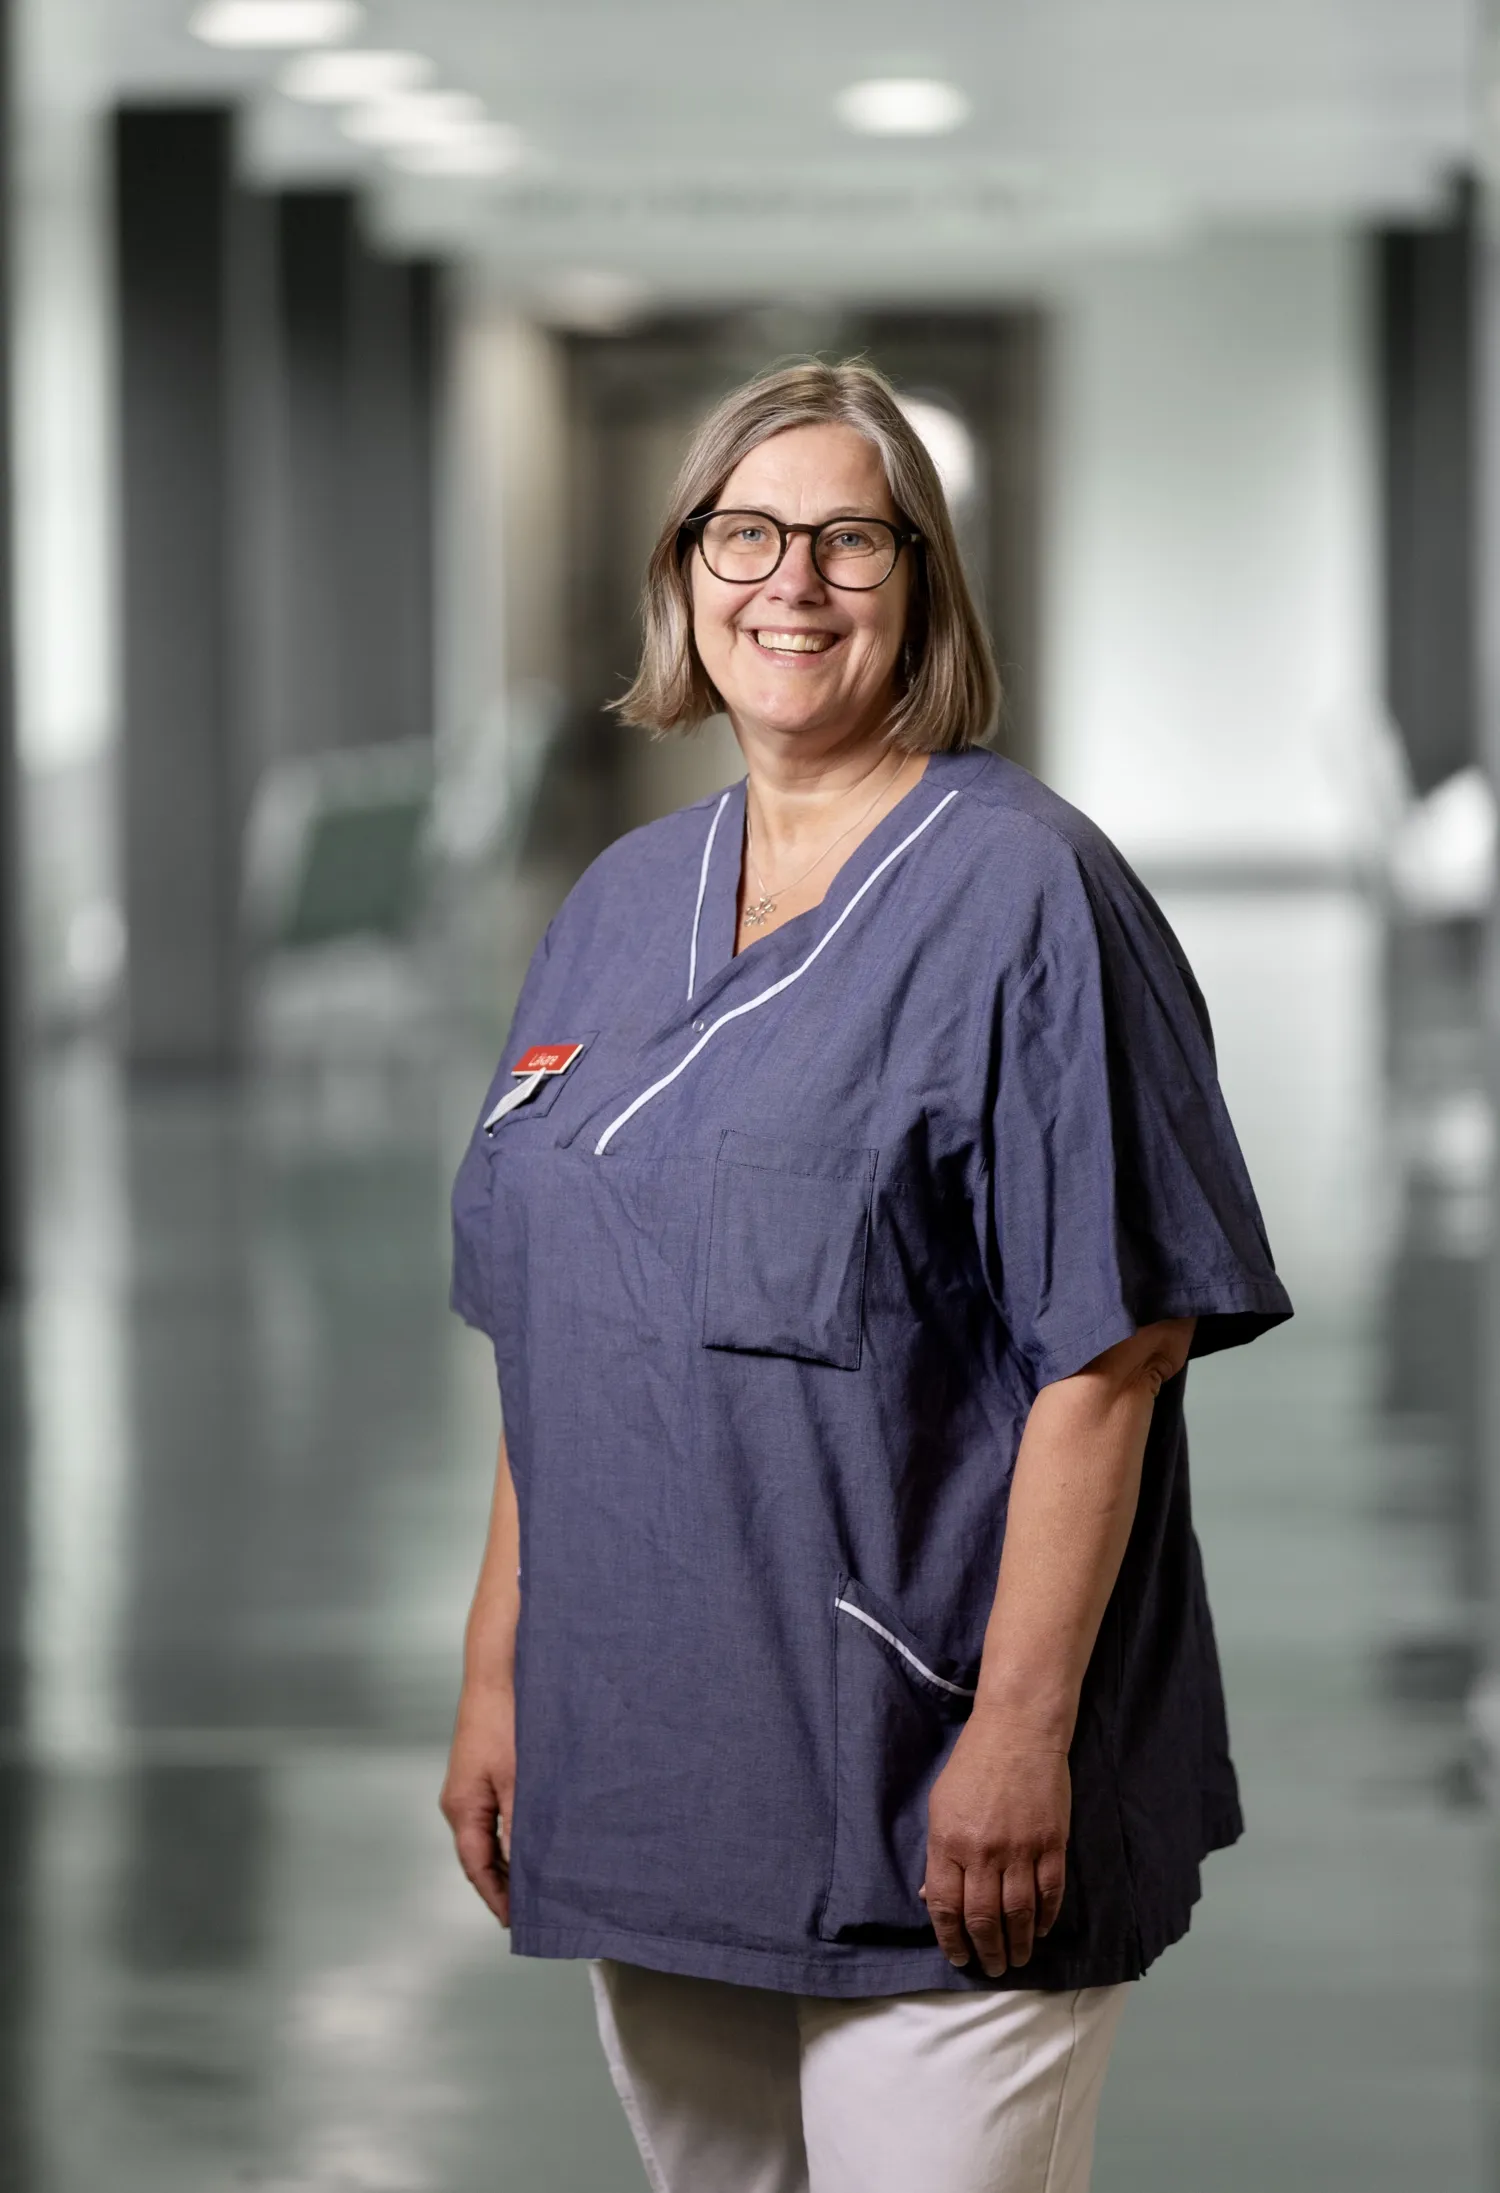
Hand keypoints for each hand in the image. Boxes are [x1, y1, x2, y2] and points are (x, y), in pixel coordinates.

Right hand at [440, 1684, 514, 1925]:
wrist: (498, 1673)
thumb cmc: (504, 1720)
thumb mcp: (518, 1778)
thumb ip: (520, 1824)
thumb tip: (525, 1865)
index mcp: (462, 1807)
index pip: (476, 1867)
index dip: (496, 1896)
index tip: (516, 1920)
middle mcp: (461, 1801)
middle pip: (480, 1855)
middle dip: (504, 1883)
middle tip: (533, 1907)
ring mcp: (470, 1787)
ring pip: (489, 1835)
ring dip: (510, 1857)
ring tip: (539, 1879)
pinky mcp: (483, 1772)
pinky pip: (495, 1814)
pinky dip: (512, 1832)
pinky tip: (534, 1836)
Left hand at [921, 1712, 1069, 1975]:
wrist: (1017, 1731)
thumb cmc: (972, 1765)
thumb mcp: (941, 1806)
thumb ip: (939, 1855)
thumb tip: (931, 1897)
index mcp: (948, 1842)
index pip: (946, 1907)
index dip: (951, 1940)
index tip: (959, 1958)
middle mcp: (983, 1852)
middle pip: (983, 1918)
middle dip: (987, 1951)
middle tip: (992, 1968)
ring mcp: (1020, 1849)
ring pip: (1018, 1913)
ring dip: (1018, 1944)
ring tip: (1016, 1959)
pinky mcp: (1052, 1843)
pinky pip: (1050, 1893)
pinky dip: (1046, 1918)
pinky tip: (1041, 1930)